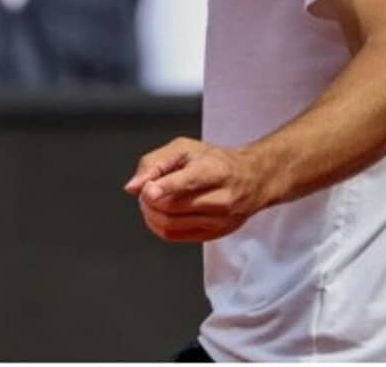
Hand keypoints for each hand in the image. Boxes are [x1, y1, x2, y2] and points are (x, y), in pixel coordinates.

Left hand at [124, 137, 269, 242]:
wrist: (252, 180)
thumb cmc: (216, 162)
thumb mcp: (185, 148)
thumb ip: (155, 162)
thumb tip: (133, 186)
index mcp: (215, 170)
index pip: (189, 182)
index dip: (165, 187)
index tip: (147, 191)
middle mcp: (221, 198)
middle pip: (173, 206)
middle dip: (149, 199)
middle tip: (145, 189)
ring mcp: (220, 220)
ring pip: (171, 223)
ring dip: (151, 213)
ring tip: (150, 201)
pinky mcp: (214, 234)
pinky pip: (175, 236)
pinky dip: (158, 226)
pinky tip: (158, 214)